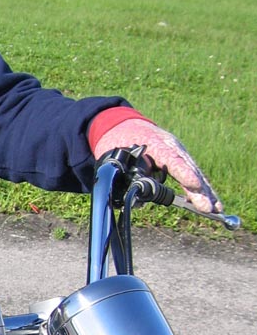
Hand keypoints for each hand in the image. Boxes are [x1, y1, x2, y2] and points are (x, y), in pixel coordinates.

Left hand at [91, 118, 222, 214]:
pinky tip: (213, 201)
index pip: (172, 159)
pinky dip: (203, 188)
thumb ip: (130, 176)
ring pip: (195, 172)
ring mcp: (179, 151)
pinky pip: (194, 174)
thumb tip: (140, 200)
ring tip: (216, 209)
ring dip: (206, 192)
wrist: (124, 125)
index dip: (184, 173)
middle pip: (188, 168)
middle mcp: (172, 146)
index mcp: (155, 143)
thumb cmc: (119, 142)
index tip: (194, 185)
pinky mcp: (182, 158)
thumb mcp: (118, 157)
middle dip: (199, 190)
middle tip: (208, 207)